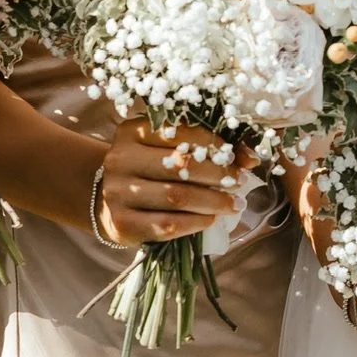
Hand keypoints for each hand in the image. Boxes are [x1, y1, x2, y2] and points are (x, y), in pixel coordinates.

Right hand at [97, 120, 257, 246]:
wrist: (104, 198)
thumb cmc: (146, 168)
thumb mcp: (166, 149)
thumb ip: (205, 147)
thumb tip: (251, 157)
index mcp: (131, 131)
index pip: (180, 133)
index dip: (213, 145)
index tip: (236, 158)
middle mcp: (119, 159)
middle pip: (180, 165)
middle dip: (218, 175)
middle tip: (240, 182)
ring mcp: (117, 193)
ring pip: (176, 196)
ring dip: (213, 201)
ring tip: (233, 204)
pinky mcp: (121, 223)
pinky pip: (167, 224)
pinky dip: (196, 223)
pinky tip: (211, 219)